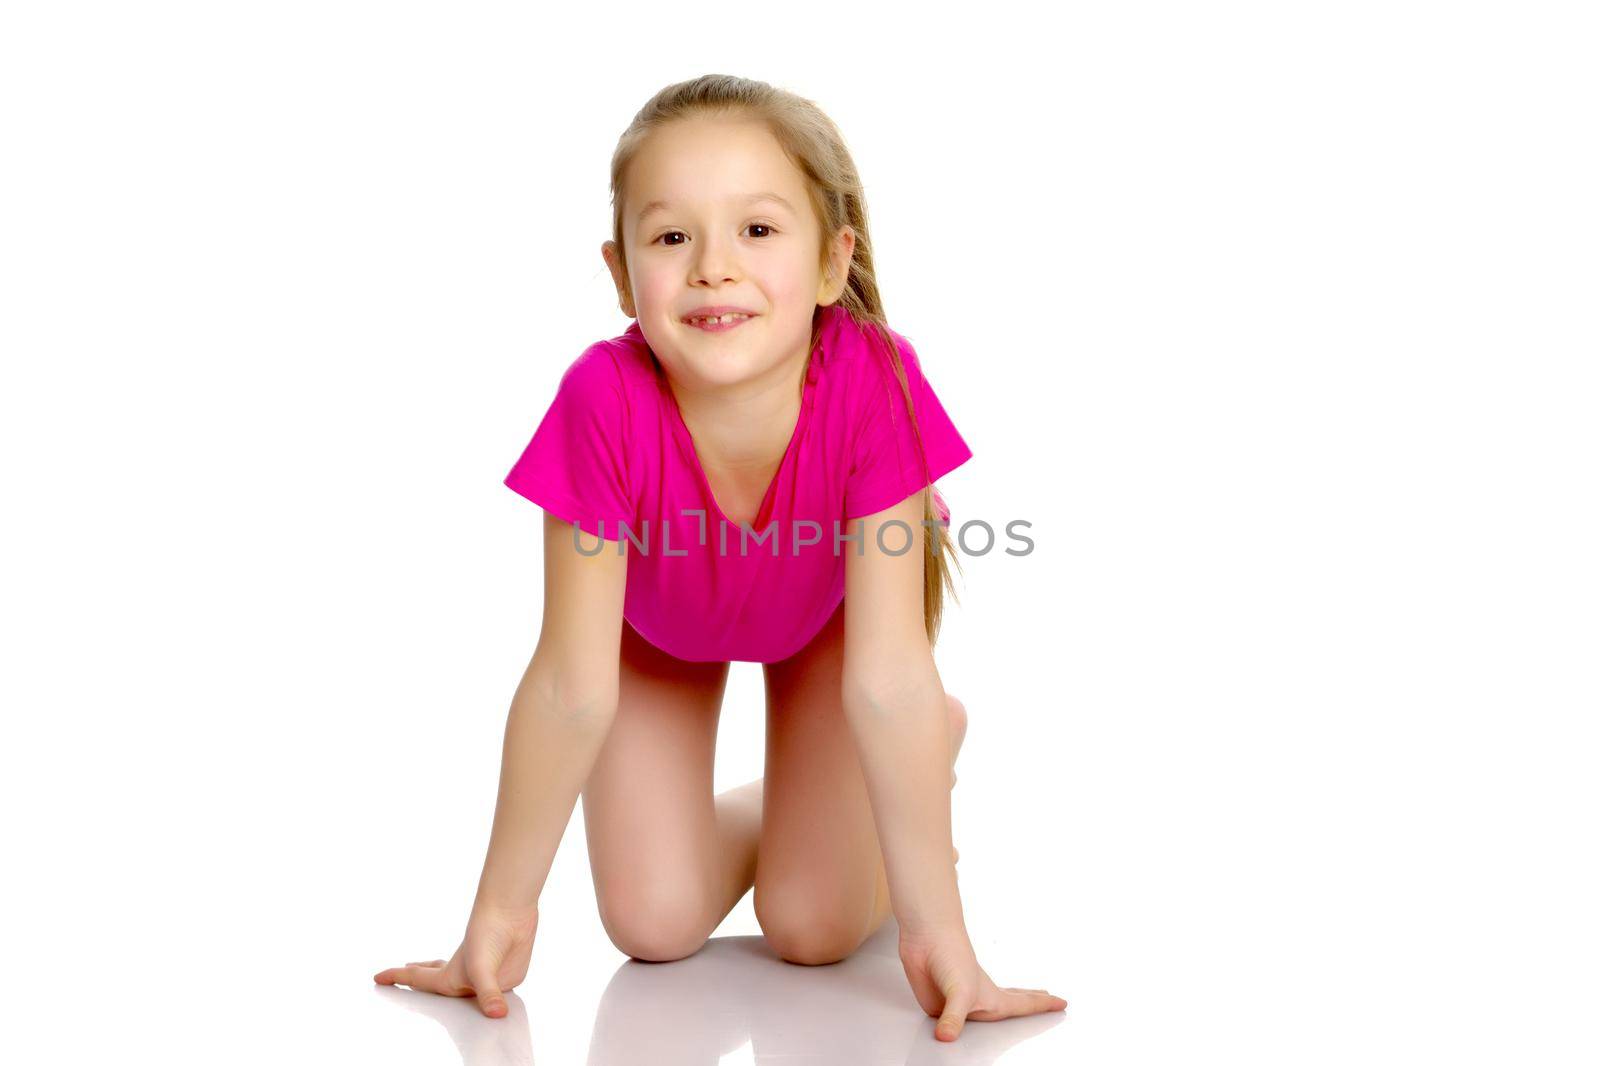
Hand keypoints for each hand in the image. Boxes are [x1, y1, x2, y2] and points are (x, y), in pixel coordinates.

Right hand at [373, 901, 538, 1017]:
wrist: (512, 913)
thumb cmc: (488, 934)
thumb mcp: (482, 970)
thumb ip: (488, 994)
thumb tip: (497, 1014)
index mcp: (450, 978)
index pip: (418, 980)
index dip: (396, 977)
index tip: (378, 977)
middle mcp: (465, 978)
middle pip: (435, 979)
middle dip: (417, 978)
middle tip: (404, 971)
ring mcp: (485, 976)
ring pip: (463, 985)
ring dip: (451, 984)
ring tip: (440, 980)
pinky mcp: (508, 975)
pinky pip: (496, 990)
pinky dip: (488, 991)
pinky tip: (493, 986)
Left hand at [898, 924, 1066, 1041]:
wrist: (925, 938)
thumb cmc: (950, 956)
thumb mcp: (958, 993)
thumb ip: (954, 1017)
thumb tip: (947, 1036)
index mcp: (992, 999)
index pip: (1024, 1005)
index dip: (1043, 1005)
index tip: (1062, 1002)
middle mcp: (979, 1000)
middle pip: (1012, 1002)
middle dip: (1032, 1002)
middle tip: (1049, 998)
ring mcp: (959, 1001)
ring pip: (984, 1012)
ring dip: (1000, 1009)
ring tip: (1015, 1003)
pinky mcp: (939, 1004)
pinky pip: (950, 1021)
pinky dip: (958, 1022)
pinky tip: (957, 1019)